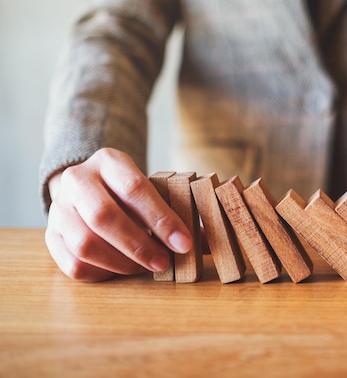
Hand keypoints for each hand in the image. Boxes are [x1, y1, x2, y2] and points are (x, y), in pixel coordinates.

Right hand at [45, 148, 192, 280]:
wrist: (87, 186)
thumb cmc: (131, 192)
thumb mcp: (152, 187)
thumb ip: (177, 210)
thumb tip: (209, 241)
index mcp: (109, 161)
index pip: (135, 188)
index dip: (162, 219)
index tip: (184, 243)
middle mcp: (78, 180)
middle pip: (104, 217)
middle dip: (140, 245)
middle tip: (164, 261)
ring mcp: (58, 208)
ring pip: (85, 243)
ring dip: (121, 262)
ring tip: (145, 267)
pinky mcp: (50, 235)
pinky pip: (73, 263)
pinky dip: (102, 273)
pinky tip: (121, 269)